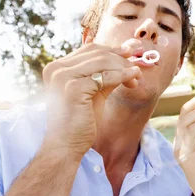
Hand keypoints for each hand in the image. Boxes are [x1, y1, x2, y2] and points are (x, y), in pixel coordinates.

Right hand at [41, 38, 141, 157]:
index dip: (113, 50)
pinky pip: (105, 76)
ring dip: (124, 68)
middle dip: (122, 60)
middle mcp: (56, 68)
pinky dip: (123, 76)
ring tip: (137, 78)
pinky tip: (133, 79)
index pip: (90, 49)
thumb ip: (105, 74)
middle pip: (98, 53)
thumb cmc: (80, 121)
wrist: (66, 146)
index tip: (131, 54)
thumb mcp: (94, 91)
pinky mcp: (73, 88)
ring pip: (103, 62)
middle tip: (138, 70)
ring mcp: (63, 77)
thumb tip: (127, 57)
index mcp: (57, 67)